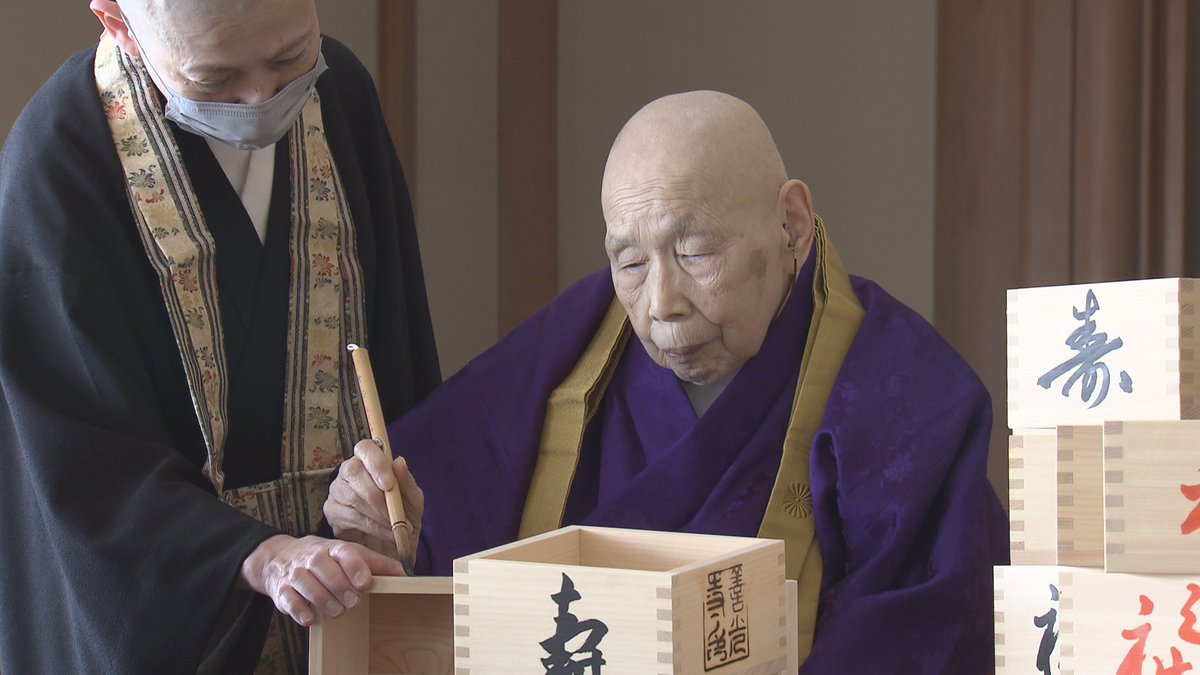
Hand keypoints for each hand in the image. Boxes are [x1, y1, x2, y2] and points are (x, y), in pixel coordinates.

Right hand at [239, 534, 404, 625]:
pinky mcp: (281, 590)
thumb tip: (404, 575)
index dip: (354, 566)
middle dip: (339, 585)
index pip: (344, 553)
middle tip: (354, 601)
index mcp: (333, 549)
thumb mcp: (350, 555)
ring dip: (322, 598)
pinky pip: (287, 598)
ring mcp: (295, 573)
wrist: (281, 557)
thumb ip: (375, 564)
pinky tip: (311, 618)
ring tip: (337, 612)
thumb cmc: (325, 559)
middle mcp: (313, 558)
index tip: (365, 581)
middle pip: (323, 567)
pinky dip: (298, 609)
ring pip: (305, 582)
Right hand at [324, 439, 422, 564]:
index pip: (365, 448)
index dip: (375, 463)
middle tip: (394, 513)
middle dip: (376, 494)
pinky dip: (373, 527)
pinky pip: (349, 516)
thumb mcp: (413, 501)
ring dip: (377, 514)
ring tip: (396, 526)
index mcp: (369, 461)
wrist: (396, 547)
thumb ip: (407, 482)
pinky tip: (387, 533)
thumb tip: (399, 461)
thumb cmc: (404, 516)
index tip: (388, 484)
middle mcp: (349, 472)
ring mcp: (337, 491)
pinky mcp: (331, 512)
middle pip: (353, 471)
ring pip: (351, 497)